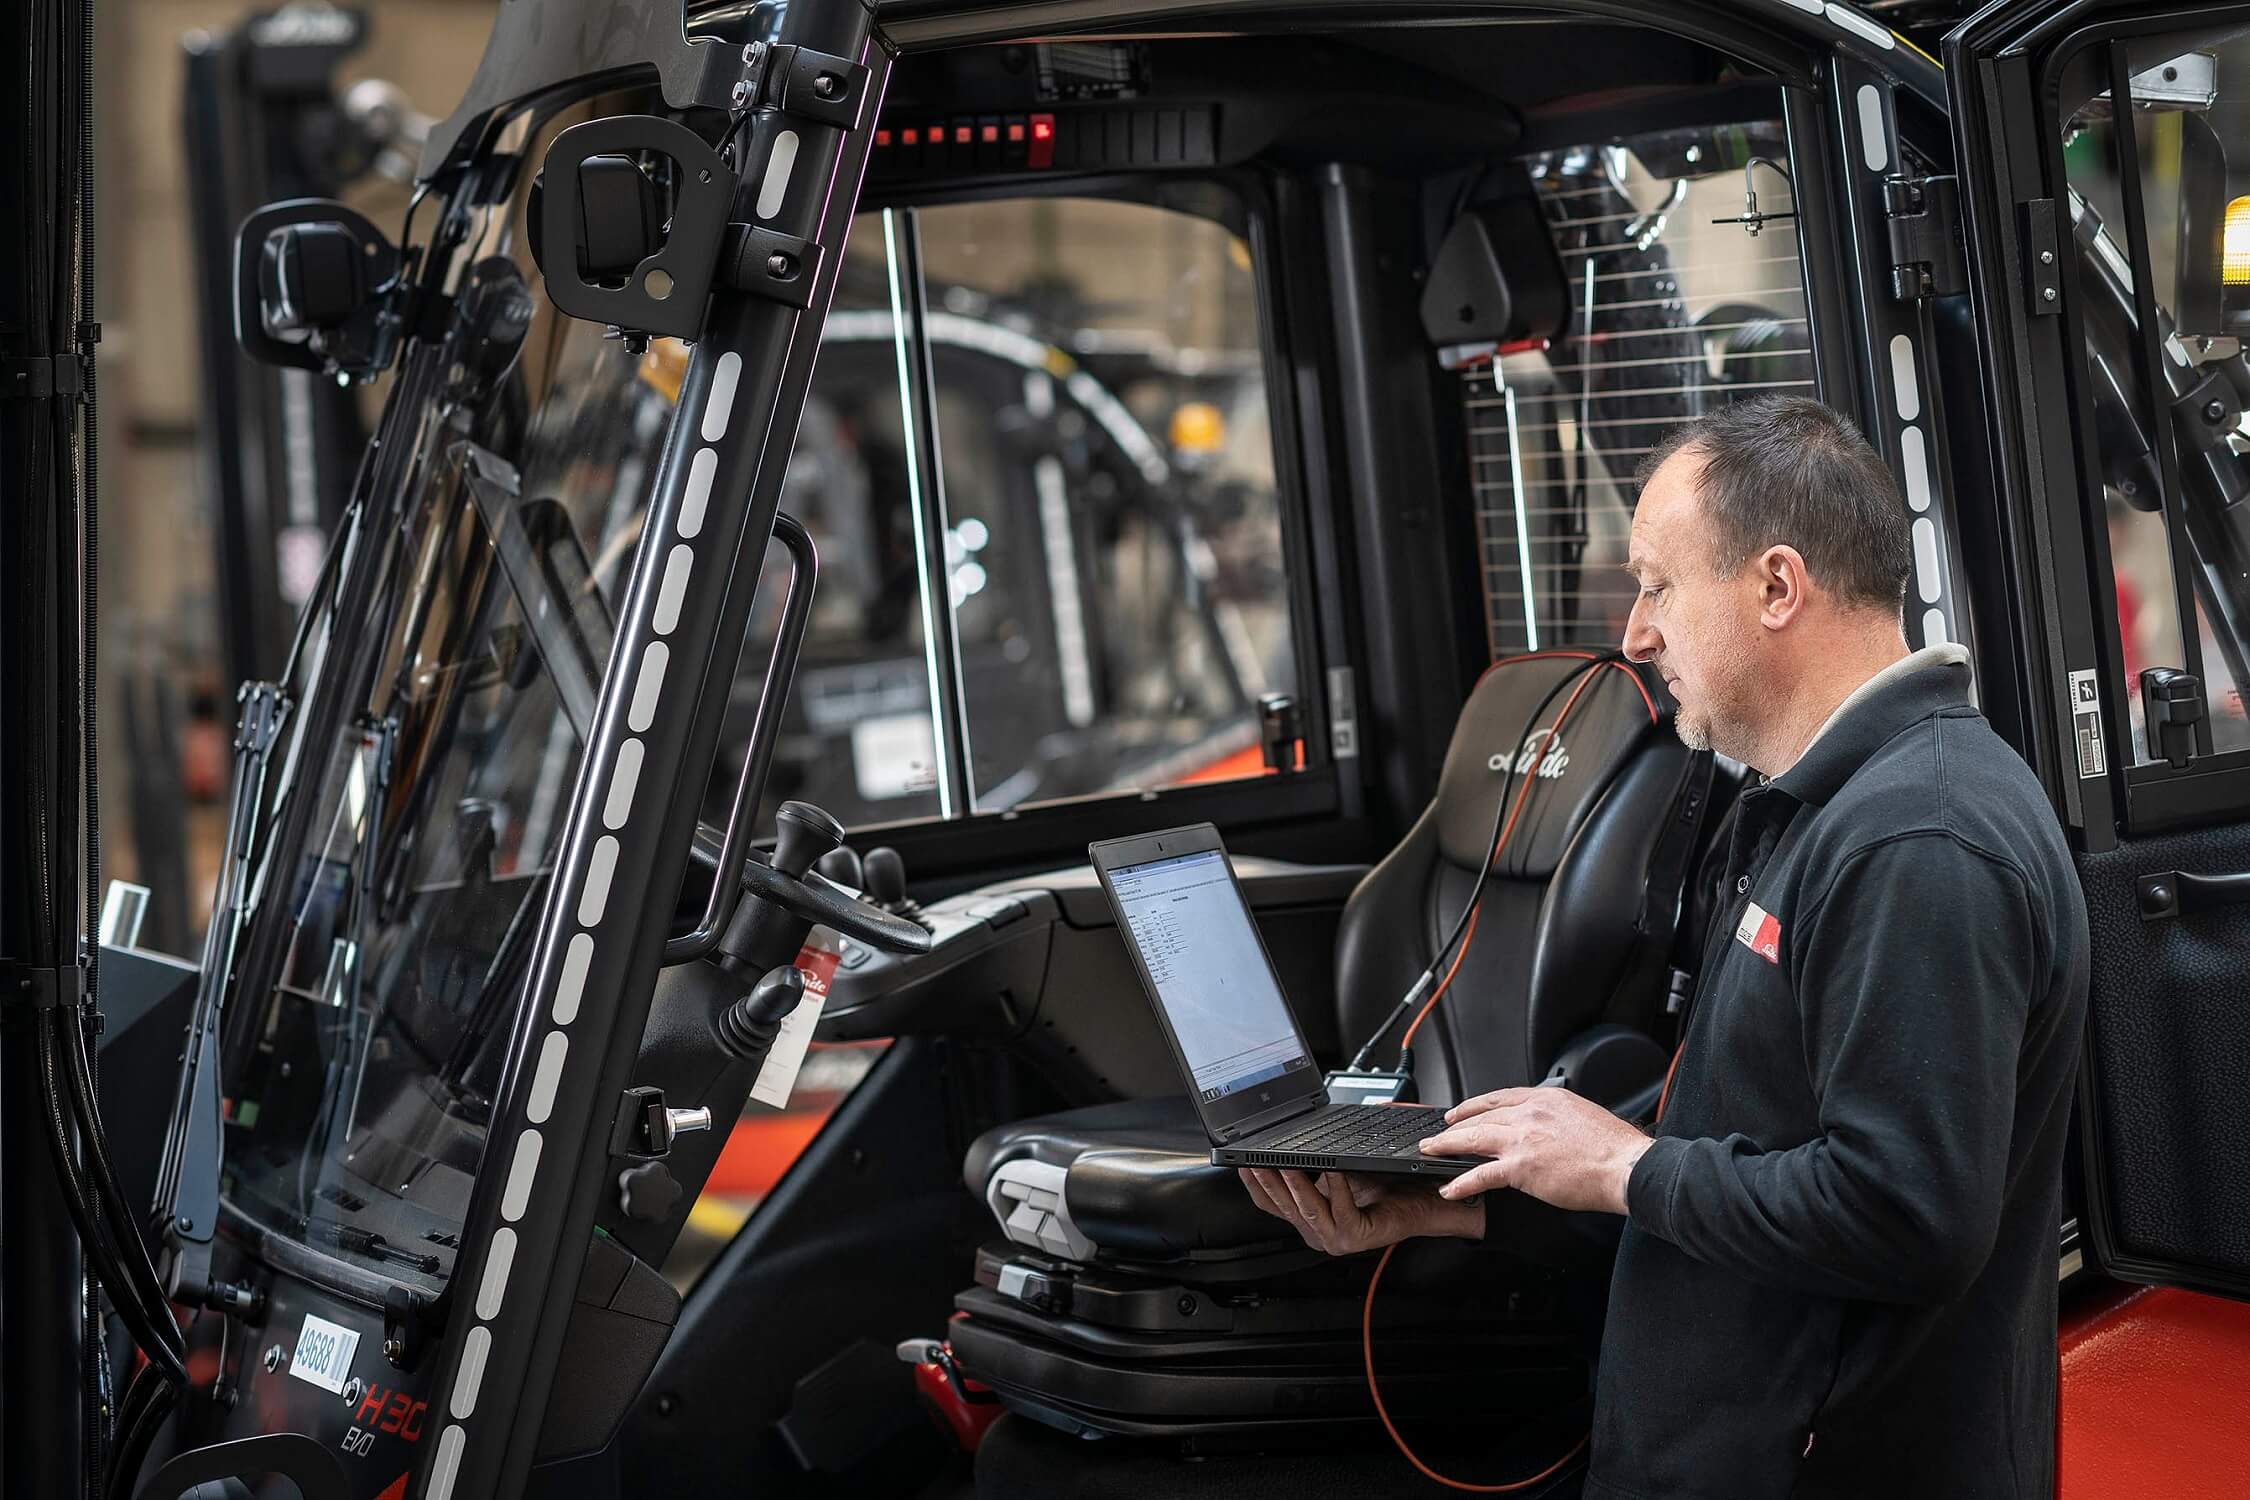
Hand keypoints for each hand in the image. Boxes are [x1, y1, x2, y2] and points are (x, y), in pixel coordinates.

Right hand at [1239, 1168, 1484, 1255]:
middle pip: (1283, 1207)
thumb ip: (1311, 1167)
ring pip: (1306, 1210)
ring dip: (1293, 1185)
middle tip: (1255, 1160)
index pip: (1271, 1205)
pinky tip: (1331, 1169)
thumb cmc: (1385, 1184)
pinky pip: (1338, 1209)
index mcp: (1309, 1220)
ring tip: (1283, 1164)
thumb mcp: (1336, 1173)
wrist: (1422, 1200)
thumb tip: (1283, 1143)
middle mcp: (1318, 1233)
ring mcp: (1336, 1238)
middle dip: (1267, 1181)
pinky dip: (1334, 1187)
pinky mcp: (1356, 1236)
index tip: (1242, 1163)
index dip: (1254, 1184)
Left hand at [1419, 1086, 1653, 1213]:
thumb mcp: (1582, 1114)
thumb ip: (1557, 1116)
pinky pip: (1481, 1174)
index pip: (1499, 1097)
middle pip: (1481, 1116)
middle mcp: (1529, 1113)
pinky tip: (1450, 1188)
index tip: (1460, 1111)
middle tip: (1438, 1134)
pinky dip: (1462, 1182)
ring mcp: (1522, 1139)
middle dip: (1454, 1125)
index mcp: (1545, 1099)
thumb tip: (1546, 1126)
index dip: (1474, 1105)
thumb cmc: (1614, 1147)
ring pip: (1473, 1138)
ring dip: (1446, 1145)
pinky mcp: (1520, 1166)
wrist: (1625, 1166)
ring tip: (1431, 1151)